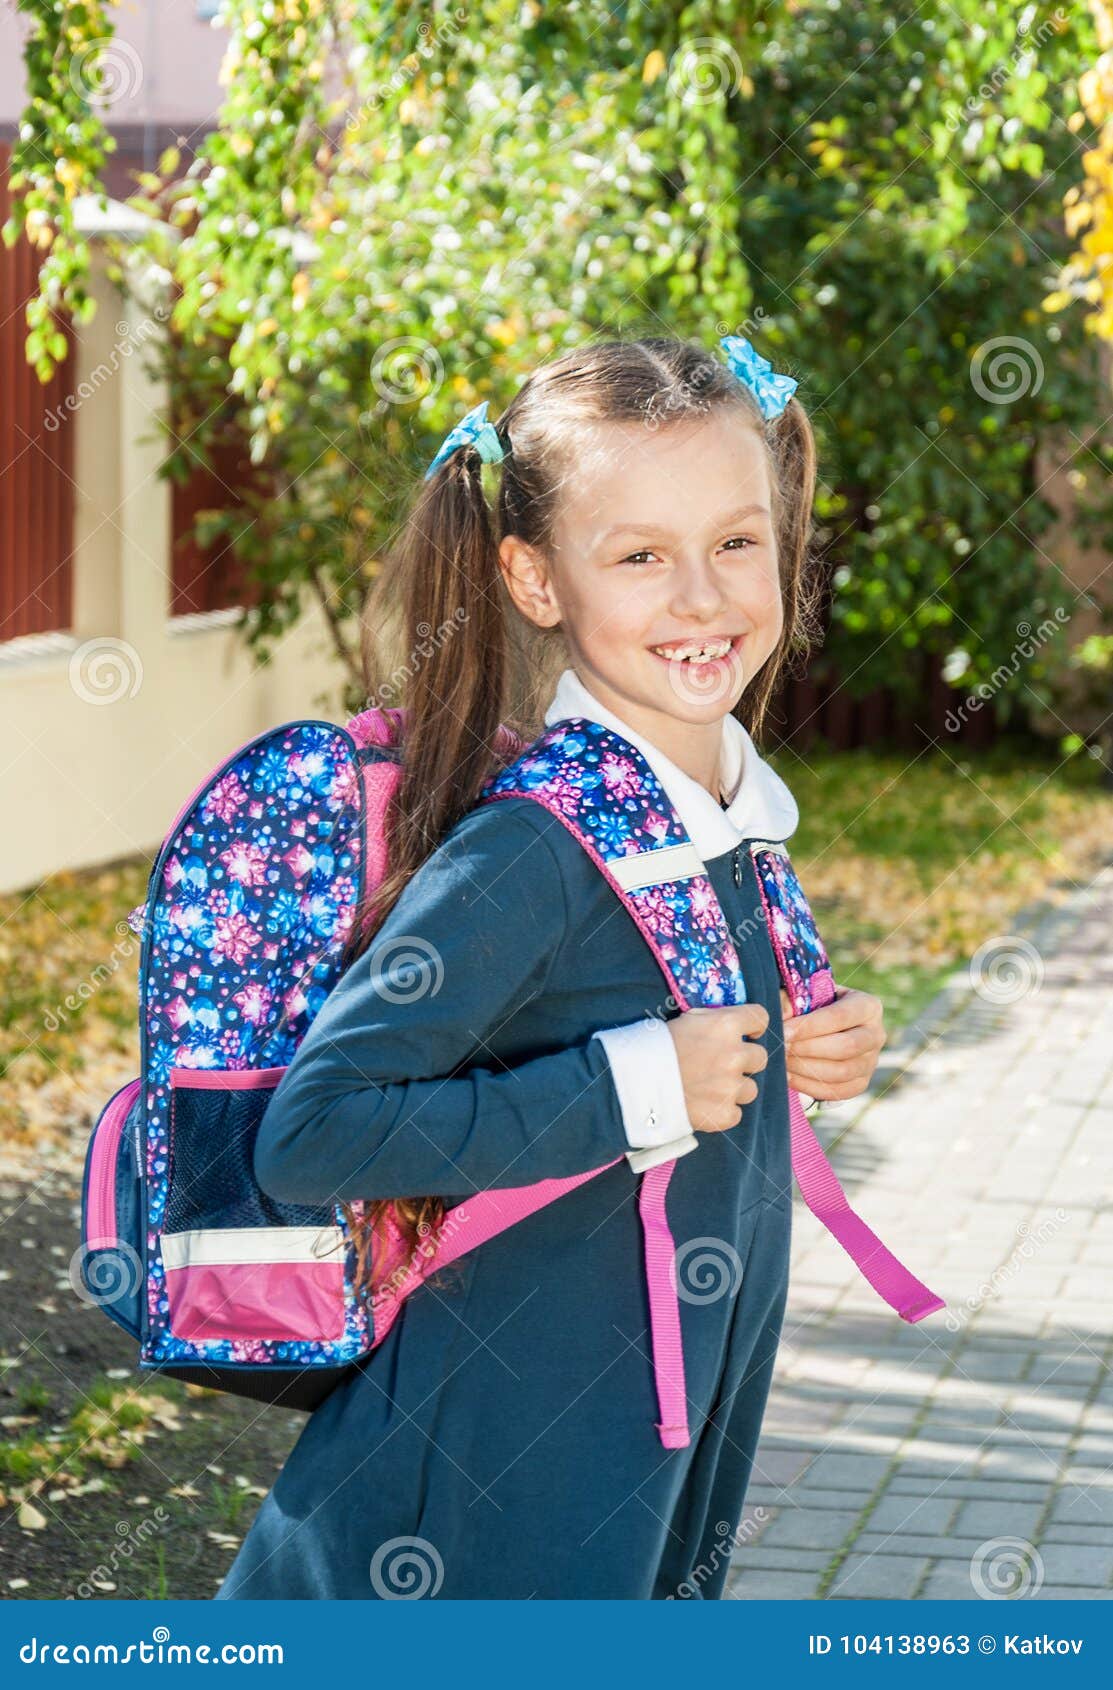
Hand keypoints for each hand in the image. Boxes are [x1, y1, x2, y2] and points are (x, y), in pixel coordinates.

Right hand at [667, 1004, 769, 1133]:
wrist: (634, 1083)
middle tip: (722, 1065)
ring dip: (734, 1088)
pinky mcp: (724, 1114)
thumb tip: (733, 1025)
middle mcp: (734, 1055)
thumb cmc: (656, 1046)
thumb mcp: (687, 1020)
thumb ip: (714, 1022)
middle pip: (760, 1057)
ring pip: (751, 1089)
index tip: (748, 1033)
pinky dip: (723, 1111)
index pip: (761, 1018)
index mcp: (726, 1025)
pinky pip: (736, 1113)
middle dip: (745, 1061)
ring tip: (710, 1088)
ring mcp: (731, 1087)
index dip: (754, 1027)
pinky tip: (704, 1105)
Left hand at [778, 985, 884, 1102]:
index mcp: (868, 1006)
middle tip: (781, 1047)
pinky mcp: (860, 1083)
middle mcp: (876, 1034)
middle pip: (846, 1047)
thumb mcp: (805, 994)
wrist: (823, 1024)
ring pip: (841, 1072)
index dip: (810, 1026)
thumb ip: (791, 1001)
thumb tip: (780, 1019)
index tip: (783, 1032)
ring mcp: (871, 1062)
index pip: (839, 1016)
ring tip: (782, 1061)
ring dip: (807, 1069)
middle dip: (808, 1048)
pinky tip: (788, 1076)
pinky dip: (810, 1086)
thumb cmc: (813, 1004)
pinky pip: (837, 1091)